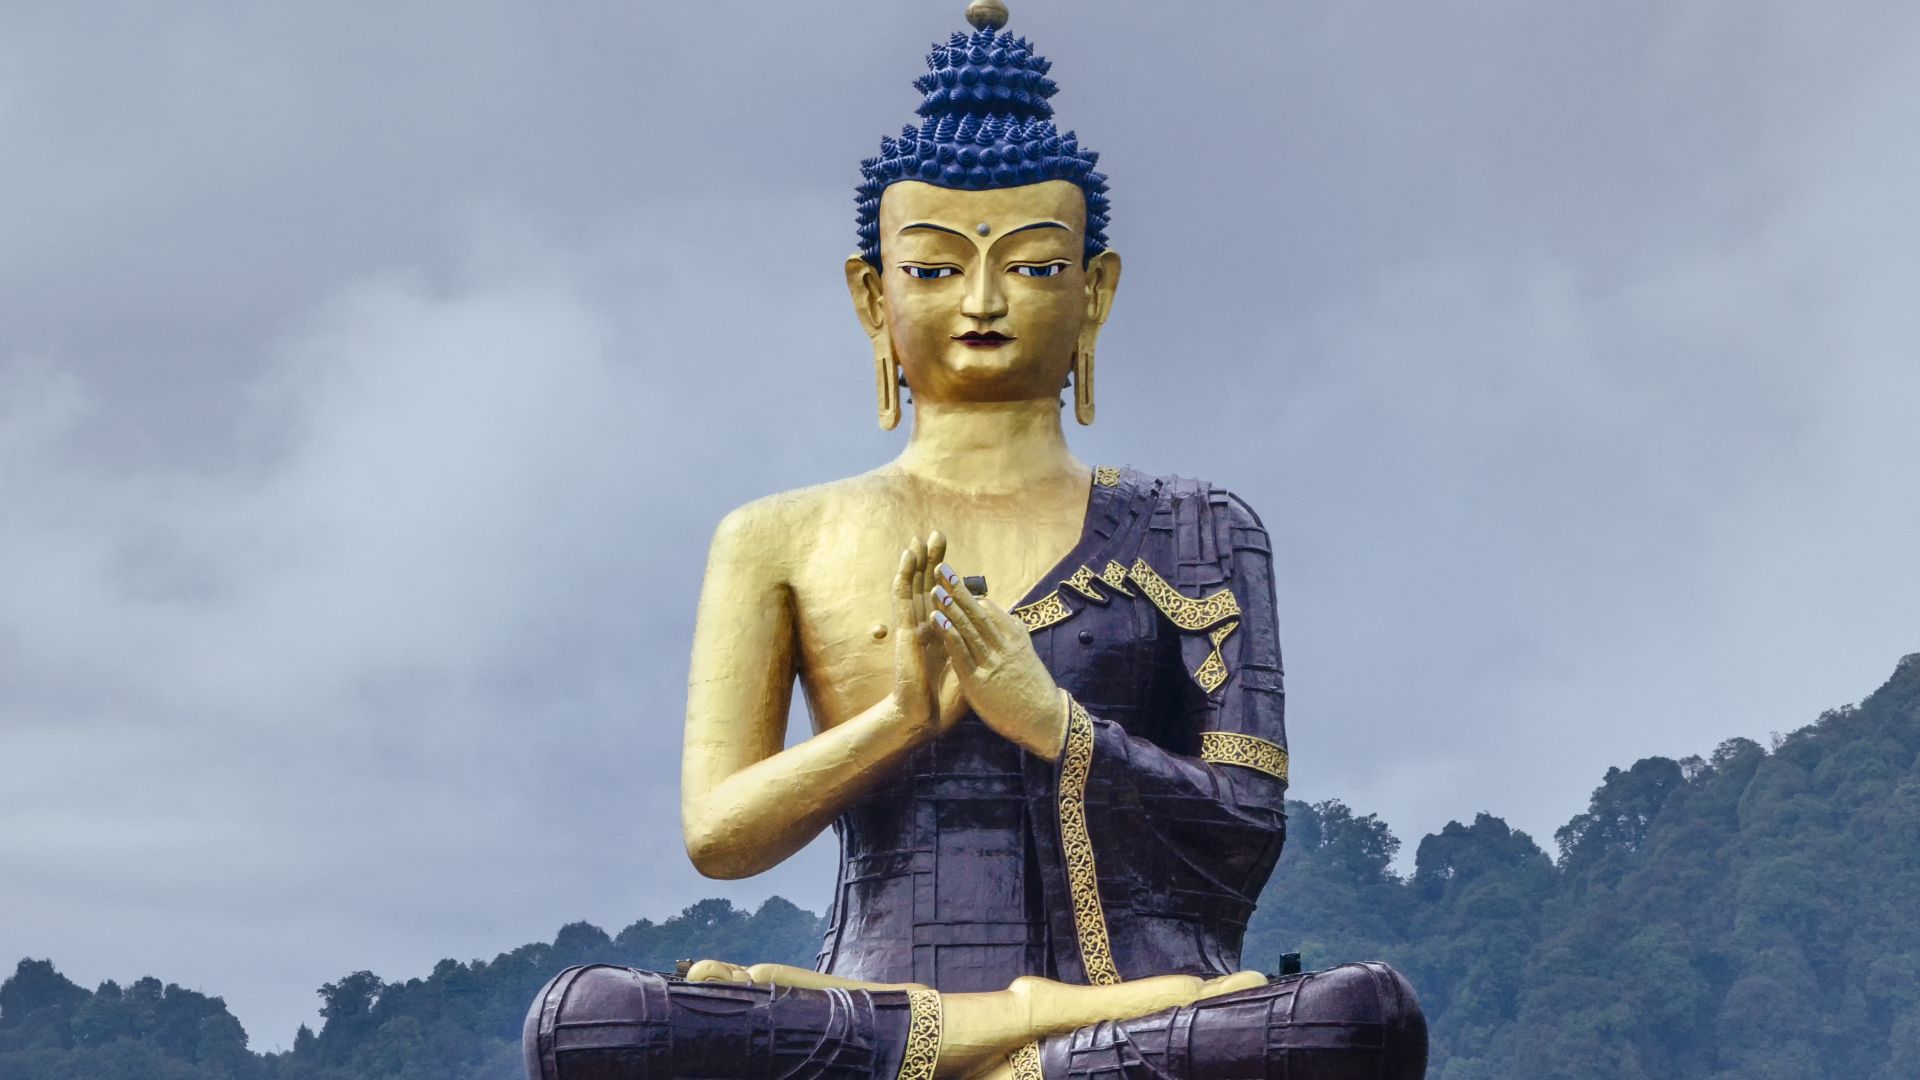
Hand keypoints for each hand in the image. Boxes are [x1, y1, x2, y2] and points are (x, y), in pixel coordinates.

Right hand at [891, 535, 964, 738]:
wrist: (925, 717)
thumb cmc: (947, 700)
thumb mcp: (972, 668)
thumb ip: (980, 649)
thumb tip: (1001, 637)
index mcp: (941, 635)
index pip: (944, 599)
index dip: (948, 578)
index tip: (955, 560)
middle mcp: (926, 627)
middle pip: (929, 585)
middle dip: (934, 561)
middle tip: (937, 534)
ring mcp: (914, 627)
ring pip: (914, 586)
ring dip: (918, 562)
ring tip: (920, 537)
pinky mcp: (905, 630)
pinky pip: (903, 598)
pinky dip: (904, 576)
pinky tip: (907, 558)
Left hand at [928, 561, 1067, 758]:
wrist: (1044, 720)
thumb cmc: (1034, 690)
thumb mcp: (1028, 657)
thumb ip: (1018, 636)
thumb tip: (1013, 618)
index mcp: (1014, 639)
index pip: (990, 610)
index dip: (970, 594)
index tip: (954, 577)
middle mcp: (1003, 646)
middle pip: (977, 612)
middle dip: (958, 590)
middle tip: (942, 569)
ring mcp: (991, 663)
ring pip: (968, 629)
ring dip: (950, 607)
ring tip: (935, 588)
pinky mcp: (979, 681)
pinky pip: (961, 653)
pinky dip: (949, 634)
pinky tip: (937, 620)